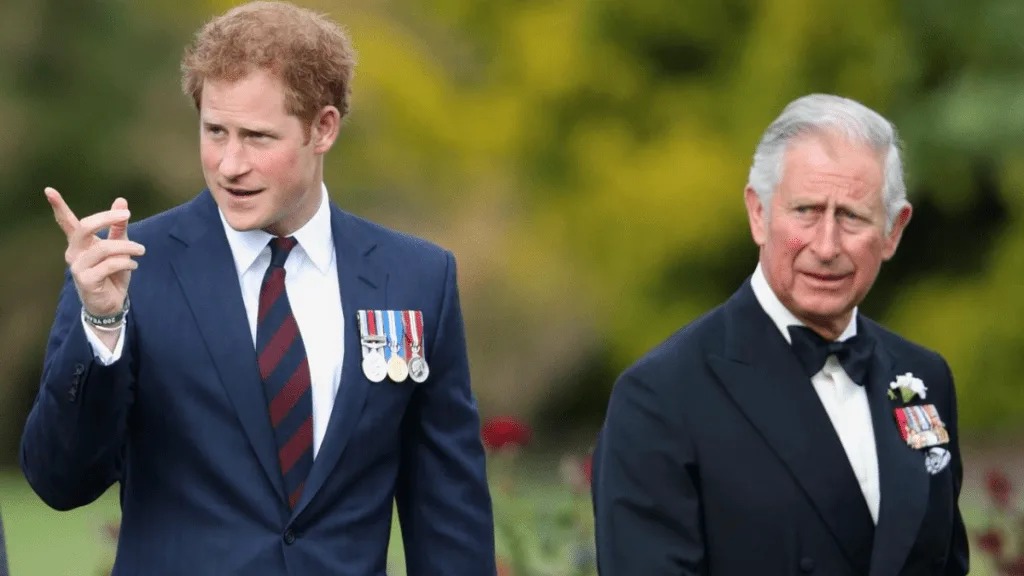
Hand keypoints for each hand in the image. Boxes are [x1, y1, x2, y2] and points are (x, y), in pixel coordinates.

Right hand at [46, 187, 145, 316]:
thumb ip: (118, 226)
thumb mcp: (119, 247)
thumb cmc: (113, 274)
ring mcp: (78, 267)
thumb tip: (121, 200)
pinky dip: (126, 262)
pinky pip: (109, 265)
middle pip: (84, 228)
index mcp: (80, 243)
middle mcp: (74, 253)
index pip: (66, 222)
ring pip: (103, 248)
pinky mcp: (86, 280)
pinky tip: (134, 265)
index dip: (58, 206)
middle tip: (126, 215)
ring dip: (126, 246)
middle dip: (106, 218)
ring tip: (141, 250)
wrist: (111, 304)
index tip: (49, 190)